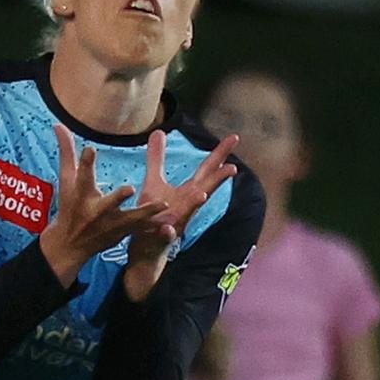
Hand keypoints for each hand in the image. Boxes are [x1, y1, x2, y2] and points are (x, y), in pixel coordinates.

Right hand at [39, 125, 168, 286]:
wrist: (70, 245)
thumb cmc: (69, 206)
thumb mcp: (66, 180)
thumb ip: (67, 152)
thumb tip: (59, 124)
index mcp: (82, 194)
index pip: (82, 175)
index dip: (85, 162)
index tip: (90, 149)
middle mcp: (96, 211)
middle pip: (107, 203)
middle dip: (117, 197)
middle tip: (129, 188)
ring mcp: (110, 224)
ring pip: (130, 218)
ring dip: (146, 212)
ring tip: (164, 204)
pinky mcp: (121, 234)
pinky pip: (140, 230)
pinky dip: (153, 228)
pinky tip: (170, 222)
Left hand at [124, 130, 238, 299]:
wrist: (145, 248)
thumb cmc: (154, 215)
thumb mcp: (154, 182)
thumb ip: (157, 158)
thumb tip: (159, 131)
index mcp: (188, 192)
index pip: (207, 170)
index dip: (220, 154)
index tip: (234, 137)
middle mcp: (187, 207)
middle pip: (205, 188)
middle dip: (219, 178)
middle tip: (233, 166)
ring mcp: (177, 223)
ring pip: (189, 213)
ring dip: (196, 203)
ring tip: (202, 194)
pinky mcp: (162, 238)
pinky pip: (166, 235)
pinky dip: (168, 232)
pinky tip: (168, 228)